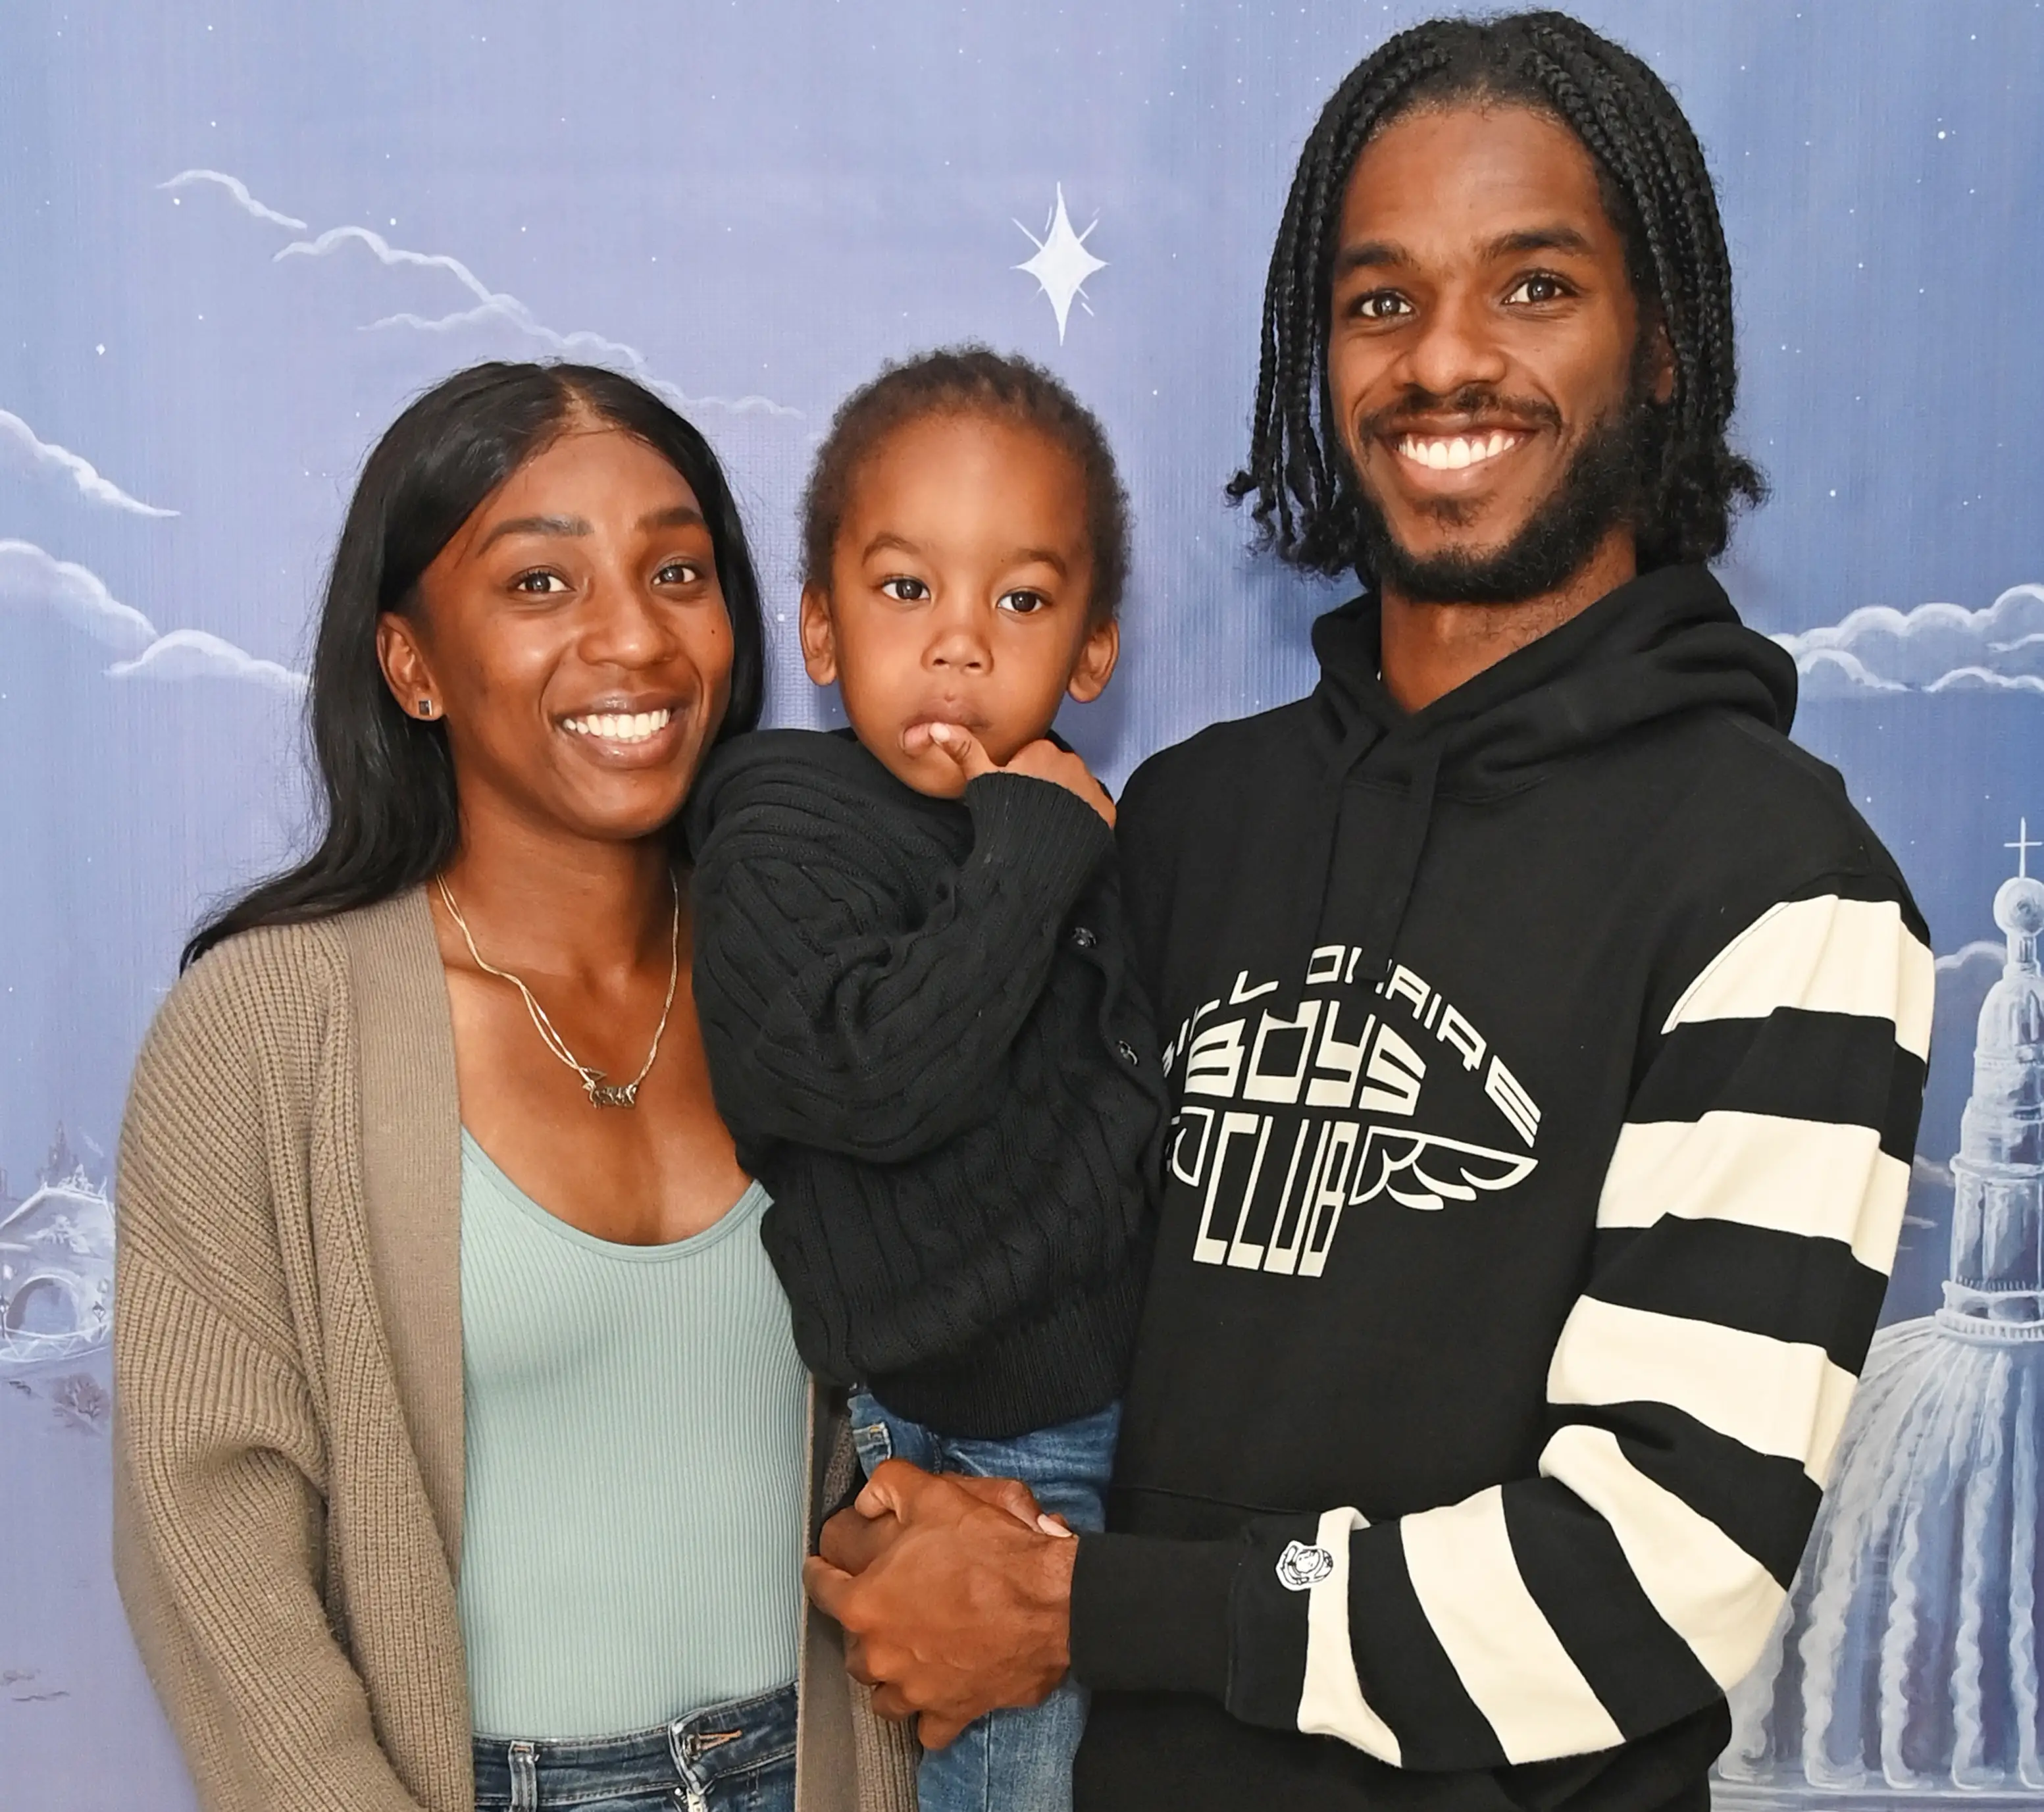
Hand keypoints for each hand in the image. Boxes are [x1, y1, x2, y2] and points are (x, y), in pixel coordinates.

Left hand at [806, 1459, 1078, 1748]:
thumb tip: (865, 1499)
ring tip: (908, 1656)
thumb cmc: (991, 1551)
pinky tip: (939, 1695)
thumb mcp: (935, 1493)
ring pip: (884, 1695)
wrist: (1051, 1603)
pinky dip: (931, 1714)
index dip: (820, 1571)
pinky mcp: (953, 1713)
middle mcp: (882, 1654)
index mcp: (867, 1602)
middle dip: (865, 1629)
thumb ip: (888, 1486)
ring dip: (892, 1677)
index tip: (821, 1568)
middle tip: (886, 1608)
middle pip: (853, 1649)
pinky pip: (928, 1728)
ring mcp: (915, 1690)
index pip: (821, 1588)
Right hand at [912, 723, 1115, 827]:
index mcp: (1041, 750)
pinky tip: (1070, 833)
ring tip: (1049, 825)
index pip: (1036, 757)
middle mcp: (1072, 762)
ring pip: (1079, 789)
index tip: (1016, 796)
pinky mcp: (1106, 812)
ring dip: (1069, 803)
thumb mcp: (980, 782)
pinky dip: (1088, 820)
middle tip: (1032, 813)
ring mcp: (1091, 787)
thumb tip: (937, 727)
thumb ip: (964, 750)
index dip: (1024, 778)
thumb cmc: (1002, 818)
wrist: (1029, 861)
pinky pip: (1098, 810)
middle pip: (1059, 772)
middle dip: (1048, 788)